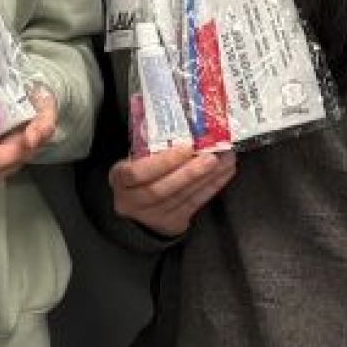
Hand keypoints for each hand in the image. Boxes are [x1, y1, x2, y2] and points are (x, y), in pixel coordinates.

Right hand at [108, 143, 234, 236]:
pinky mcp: (173, 222)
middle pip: (161, 189)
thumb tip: (182, 124)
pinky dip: (212, 186)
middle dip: (190, 173)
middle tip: (212, 156)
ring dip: (207, 177)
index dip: (162, 162)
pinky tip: (225, 171)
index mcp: (120, 180)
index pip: (137, 173)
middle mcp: (133, 201)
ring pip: (182, 197)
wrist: (135, 208)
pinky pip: (195, 204)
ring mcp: (153, 216)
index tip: (185, 147)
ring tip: (226, 159)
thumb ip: (149, 147)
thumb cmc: (137, 174)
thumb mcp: (132, 159)